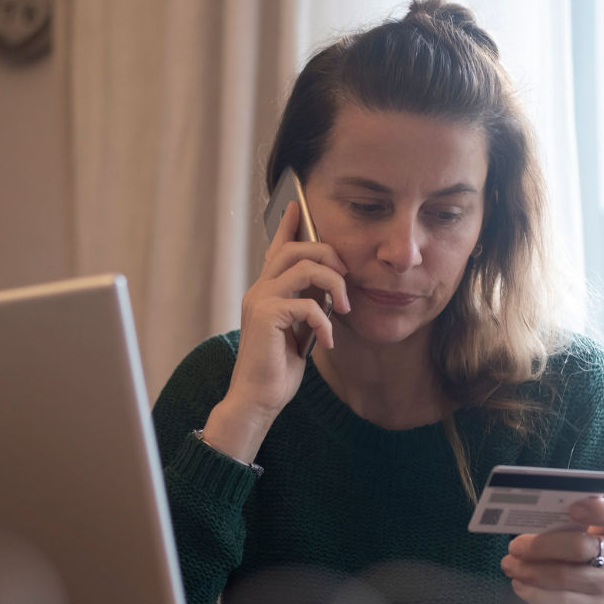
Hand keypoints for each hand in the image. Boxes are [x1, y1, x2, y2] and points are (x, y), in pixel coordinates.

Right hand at [201, 201, 350, 461]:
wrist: (257, 398)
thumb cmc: (277, 369)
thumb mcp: (297, 331)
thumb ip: (306, 306)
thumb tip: (328, 287)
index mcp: (265, 291)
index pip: (277, 249)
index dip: (288, 226)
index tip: (298, 204)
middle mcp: (259, 290)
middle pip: (295, 249)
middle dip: (328, 254)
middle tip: (346, 277)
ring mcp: (260, 301)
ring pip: (304, 266)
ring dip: (333, 284)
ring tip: (343, 308)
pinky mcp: (266, 316)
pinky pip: (307, 304)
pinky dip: (324, 322)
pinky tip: (327, 342)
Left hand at [500, 497, 603, 603]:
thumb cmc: (557, 559)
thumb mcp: (556, 538)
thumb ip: (549, 526)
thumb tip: (519, 517)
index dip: (601, 510)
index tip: (574, 509)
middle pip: (581, 546)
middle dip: (542, 546)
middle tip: (514, 547)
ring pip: (564, 575)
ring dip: (529, 570)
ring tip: (509, 565)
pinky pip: (559, 600)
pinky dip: (532, 590)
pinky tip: (519, 584)